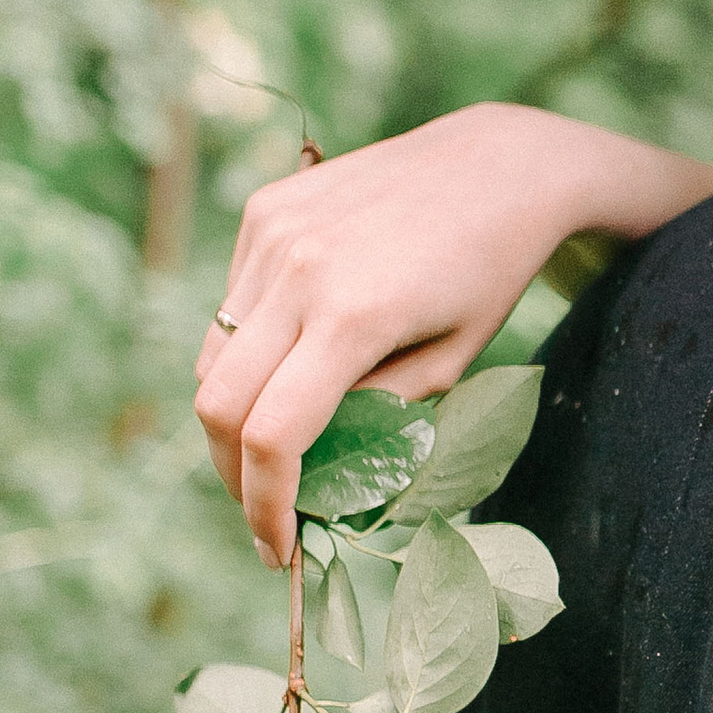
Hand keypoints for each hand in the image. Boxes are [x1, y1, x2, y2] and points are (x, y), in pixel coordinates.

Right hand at [195, 106, 712, 564]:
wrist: (498, 165)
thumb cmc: (491, 275)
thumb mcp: (451, 363)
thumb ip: (376, 418)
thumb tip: (312, 466)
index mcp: (355, 318)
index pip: (272, 436)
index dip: (262, 506)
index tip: (278, 548)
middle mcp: (298, 271)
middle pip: (216, 402)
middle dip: (231, 472)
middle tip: (264, 508)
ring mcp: (272, 234)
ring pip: (213, 355)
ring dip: (235, 412)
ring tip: (282, 440)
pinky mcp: (265, 210)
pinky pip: (232, 303)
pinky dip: (249, 349)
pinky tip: (296, 356)